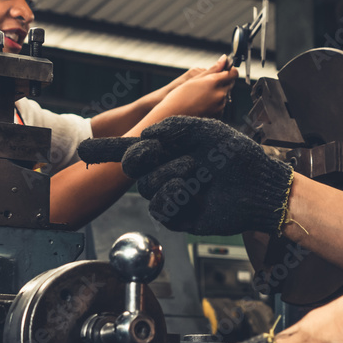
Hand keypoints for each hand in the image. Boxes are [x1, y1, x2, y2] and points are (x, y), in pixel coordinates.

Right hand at [77, 116, 293, 234]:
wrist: (259, 186)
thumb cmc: (238, 157)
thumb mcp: (207, 131)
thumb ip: (176, 127)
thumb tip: (147, 134)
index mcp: (169, 149)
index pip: (131, 149)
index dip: (105, 150)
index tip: (82, 149)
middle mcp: (167, 171)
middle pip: (133, 166)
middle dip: (140, 156)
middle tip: (156, 151)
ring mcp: (172, 194)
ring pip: (148, 186)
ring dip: (169, 173)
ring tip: (195, 171)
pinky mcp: (180, 215)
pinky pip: (160, 207)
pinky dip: (172, 195)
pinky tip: (190, 191)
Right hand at [152, 57, 237, 119]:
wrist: (172, 116)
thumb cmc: (179, 96)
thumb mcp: (194, 79)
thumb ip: (213, 69)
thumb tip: (224, 59)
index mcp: (213, 82)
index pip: (232, 73)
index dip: (230, 70)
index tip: (227, 69)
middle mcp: (219, 94)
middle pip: (230, 84)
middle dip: (223, 82)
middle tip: (208, 83)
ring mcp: (220, 106)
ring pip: (225, 95)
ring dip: (218, 92)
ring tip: (201, 95)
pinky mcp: (218, 115)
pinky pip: (221, 105)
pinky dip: (215, 103)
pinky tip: (202, 103)